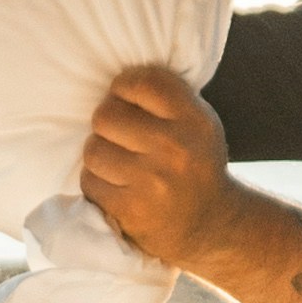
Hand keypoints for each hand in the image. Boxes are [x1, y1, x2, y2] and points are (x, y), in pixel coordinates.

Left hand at [79, 65, 230, 262]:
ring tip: (118, 162)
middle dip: (107, 124)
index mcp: (194, 119)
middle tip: (119, 135)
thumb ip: (166, 98)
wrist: (211, 225)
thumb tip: (114, 77)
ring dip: (100, 155)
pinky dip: (97, 183)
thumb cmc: (195, 164)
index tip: (125, 99)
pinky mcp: (131, 210)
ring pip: (93, 150)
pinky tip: (117, 185)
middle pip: (105, 115)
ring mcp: (152, 182)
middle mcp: (175, 148)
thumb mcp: (198, 123)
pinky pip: (90, 182)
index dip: (123, 87)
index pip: (141, 81)